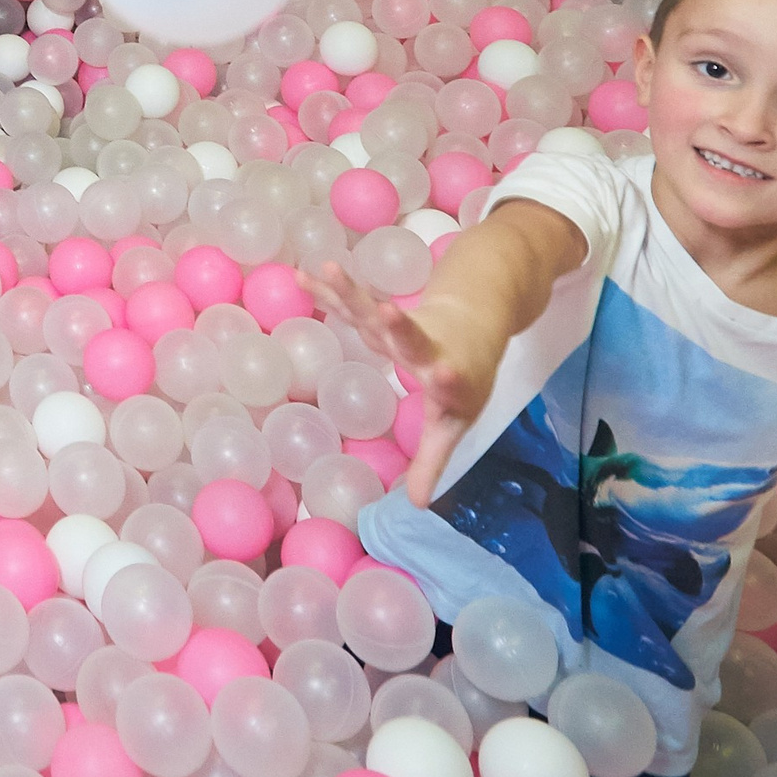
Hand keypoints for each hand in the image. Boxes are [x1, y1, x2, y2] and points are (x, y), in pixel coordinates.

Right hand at [302, 262, 505, 506]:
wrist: (475, 321)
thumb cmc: (462, 380)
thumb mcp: (454, 422)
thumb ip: (432, 460)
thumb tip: (415, 506)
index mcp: (448, 377)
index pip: (449, 381)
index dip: (445, 379)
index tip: (443, 375)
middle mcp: (425, 347)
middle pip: (410, 336)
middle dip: (399, 326)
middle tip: (388, 311)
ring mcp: (401, 326)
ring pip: (374, 308)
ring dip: (351, 292)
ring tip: (330, 270)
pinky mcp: (381, 313)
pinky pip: (350, 303)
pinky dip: (327, 292)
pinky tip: (301, 275)